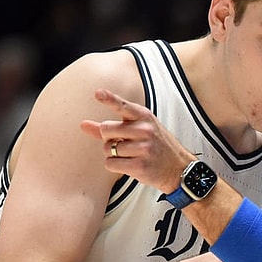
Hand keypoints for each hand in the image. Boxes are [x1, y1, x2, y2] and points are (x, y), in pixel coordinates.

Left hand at [80, 88, 194, 193]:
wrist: (178, 169)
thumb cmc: (156, 147)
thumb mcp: (140, 131)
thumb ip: (112, 127)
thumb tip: (83, 124)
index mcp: (144, 117)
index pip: (123, 106)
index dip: (109, 99)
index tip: (98, 93)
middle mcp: (145, 130)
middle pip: (105, 130)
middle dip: (108, 139)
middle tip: (122, 143)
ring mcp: (144, 148)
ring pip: (107, 149)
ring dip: (112, 154)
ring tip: (130, 156)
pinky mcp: (140, 165)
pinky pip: (111, 163)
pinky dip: (115, 166)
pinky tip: (130, 165)